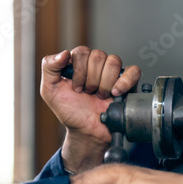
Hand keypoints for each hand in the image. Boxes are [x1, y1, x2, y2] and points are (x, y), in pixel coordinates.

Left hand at [40, 47, 140, 172]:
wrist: (86, 131)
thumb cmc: (70, 111)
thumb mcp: (50, 90)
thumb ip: (49, 67)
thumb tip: (64, 52)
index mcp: (78, 62)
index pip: (82, 52)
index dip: (79, 71)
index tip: (76, 89)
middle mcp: (96, 64)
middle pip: (98, 55)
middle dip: (91, 80)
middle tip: (88, 94)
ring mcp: (113, 72)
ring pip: (114, 62)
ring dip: (104, 83)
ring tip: (100, 96)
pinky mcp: (128, 82)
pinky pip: (133, 71)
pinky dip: (125, 82)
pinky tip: (115, 93)